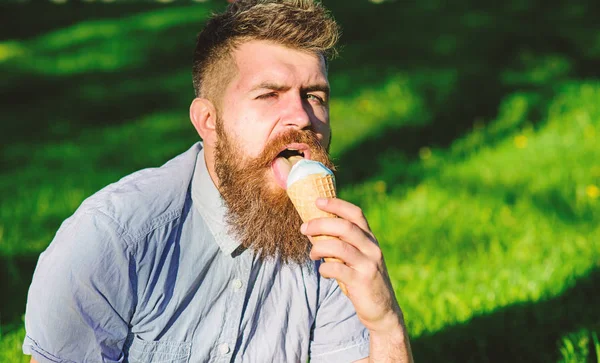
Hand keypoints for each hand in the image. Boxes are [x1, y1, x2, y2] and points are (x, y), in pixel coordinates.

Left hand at [301, 197, 403, 333]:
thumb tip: (314, 229)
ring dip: (319, 248)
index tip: (317, 201)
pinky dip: (325, 269)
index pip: (355, 214)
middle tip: (304, 228)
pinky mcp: (362, 282)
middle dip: (320, 224)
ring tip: (312, 255)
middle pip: (345, 227)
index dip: (336, 204)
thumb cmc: (363, 280)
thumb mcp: (358, 258)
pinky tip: (323, 271)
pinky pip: (337, 269)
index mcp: (370, 239)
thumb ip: (343, 243)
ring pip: (339, 247)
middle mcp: (372, 248)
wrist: (383, 310)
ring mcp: (368, 265)